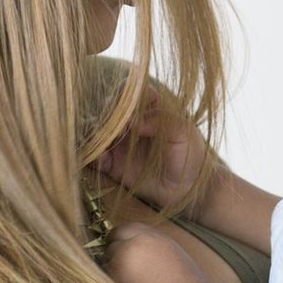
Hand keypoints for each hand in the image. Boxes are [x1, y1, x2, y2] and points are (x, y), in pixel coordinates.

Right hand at [90, 88, 219, 210]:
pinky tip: (98, 157)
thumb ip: (160, 120)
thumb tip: (131, 121)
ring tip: (99, 143)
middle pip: (106, 112)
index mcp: (148, 106)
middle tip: (107, 129)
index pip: (127, 92)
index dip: (120, 98)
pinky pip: (94, 157)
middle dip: (102, 117)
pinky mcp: (112, 164)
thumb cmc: (191, 154)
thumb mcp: (183, 132)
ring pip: (96, 133)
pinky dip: (90, 156)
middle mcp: (129, 122)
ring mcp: (118, 142)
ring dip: (92, 135)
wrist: (189, 189)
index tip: (121, 110)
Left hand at [104, 222, 210, 282]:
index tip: (122, 243)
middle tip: (126, 262)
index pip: (123, 228)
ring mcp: (122, 263)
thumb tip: (131, 240)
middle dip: (116, 249)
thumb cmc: (183, 278)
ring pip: (107, 258)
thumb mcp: (168, 248)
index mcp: (147, 236)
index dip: (122, 237)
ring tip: (132, 276)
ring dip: (113, 263)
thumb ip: (148, 240)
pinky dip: (113, 277)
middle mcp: (132, 246)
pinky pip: (107, 274)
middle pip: (112, 241)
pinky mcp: (117, 281)